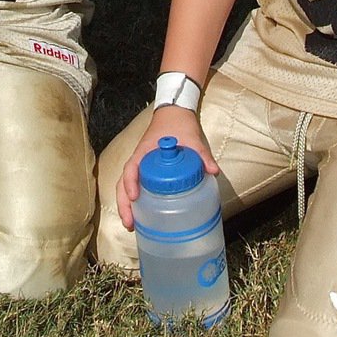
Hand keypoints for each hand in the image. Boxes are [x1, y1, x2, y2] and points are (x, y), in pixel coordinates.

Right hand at [116, 106, 218, 230]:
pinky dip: (134, 200)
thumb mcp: (192, 138)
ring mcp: (140, 165)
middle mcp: (138, 159)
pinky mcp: (146, 169)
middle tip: (130, 223)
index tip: (134, 197)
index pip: (131, 168)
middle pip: (123, 182)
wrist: (175, 112)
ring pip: (125, 186)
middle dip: (124, 204)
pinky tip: (142, 214)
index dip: (130, 183)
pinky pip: (135, 184)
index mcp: (144, 151)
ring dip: (126, 205)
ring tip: (132, 225)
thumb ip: (202, 155)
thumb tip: (213, 172)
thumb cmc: (178, 123)